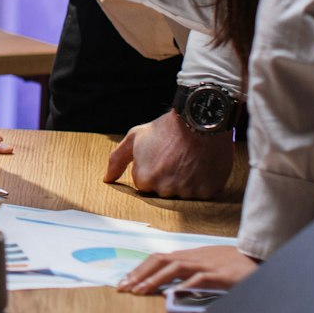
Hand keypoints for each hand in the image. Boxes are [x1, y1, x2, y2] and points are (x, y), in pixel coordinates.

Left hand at [103, 111, 235, 198]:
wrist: (200, 119)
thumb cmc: (166, 127)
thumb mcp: (135, 137)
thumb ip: (117, 159)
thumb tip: (106, 179)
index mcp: (144, 179)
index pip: (145, 184)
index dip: (153, 168)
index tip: (161, 156)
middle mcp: (164, 190)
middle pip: (164, 191)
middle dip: (169, 177)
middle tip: (177, 156)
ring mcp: (186, 192)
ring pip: (184, 193)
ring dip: (187, 180)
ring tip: (190, 158)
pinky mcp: (207, 192)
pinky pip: (203, 193)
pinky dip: (204, 181)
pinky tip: (203, 164)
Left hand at [117, 245, 257, 294]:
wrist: (260, 258)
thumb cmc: (233, 264)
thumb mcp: (208, 264)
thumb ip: (190, 271)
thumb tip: (170, 284)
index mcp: (190, 255)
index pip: (158, 258)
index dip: (140, 269)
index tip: (125, 280)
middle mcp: (194, 257)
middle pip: (160, 260)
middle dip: (140, 273)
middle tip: (124, 287)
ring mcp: (207, 265)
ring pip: (174, 268)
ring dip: (155, 279)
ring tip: (140, 290)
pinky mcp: (220, 275)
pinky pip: (199, 279)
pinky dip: (185, 285)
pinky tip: (173, 294)